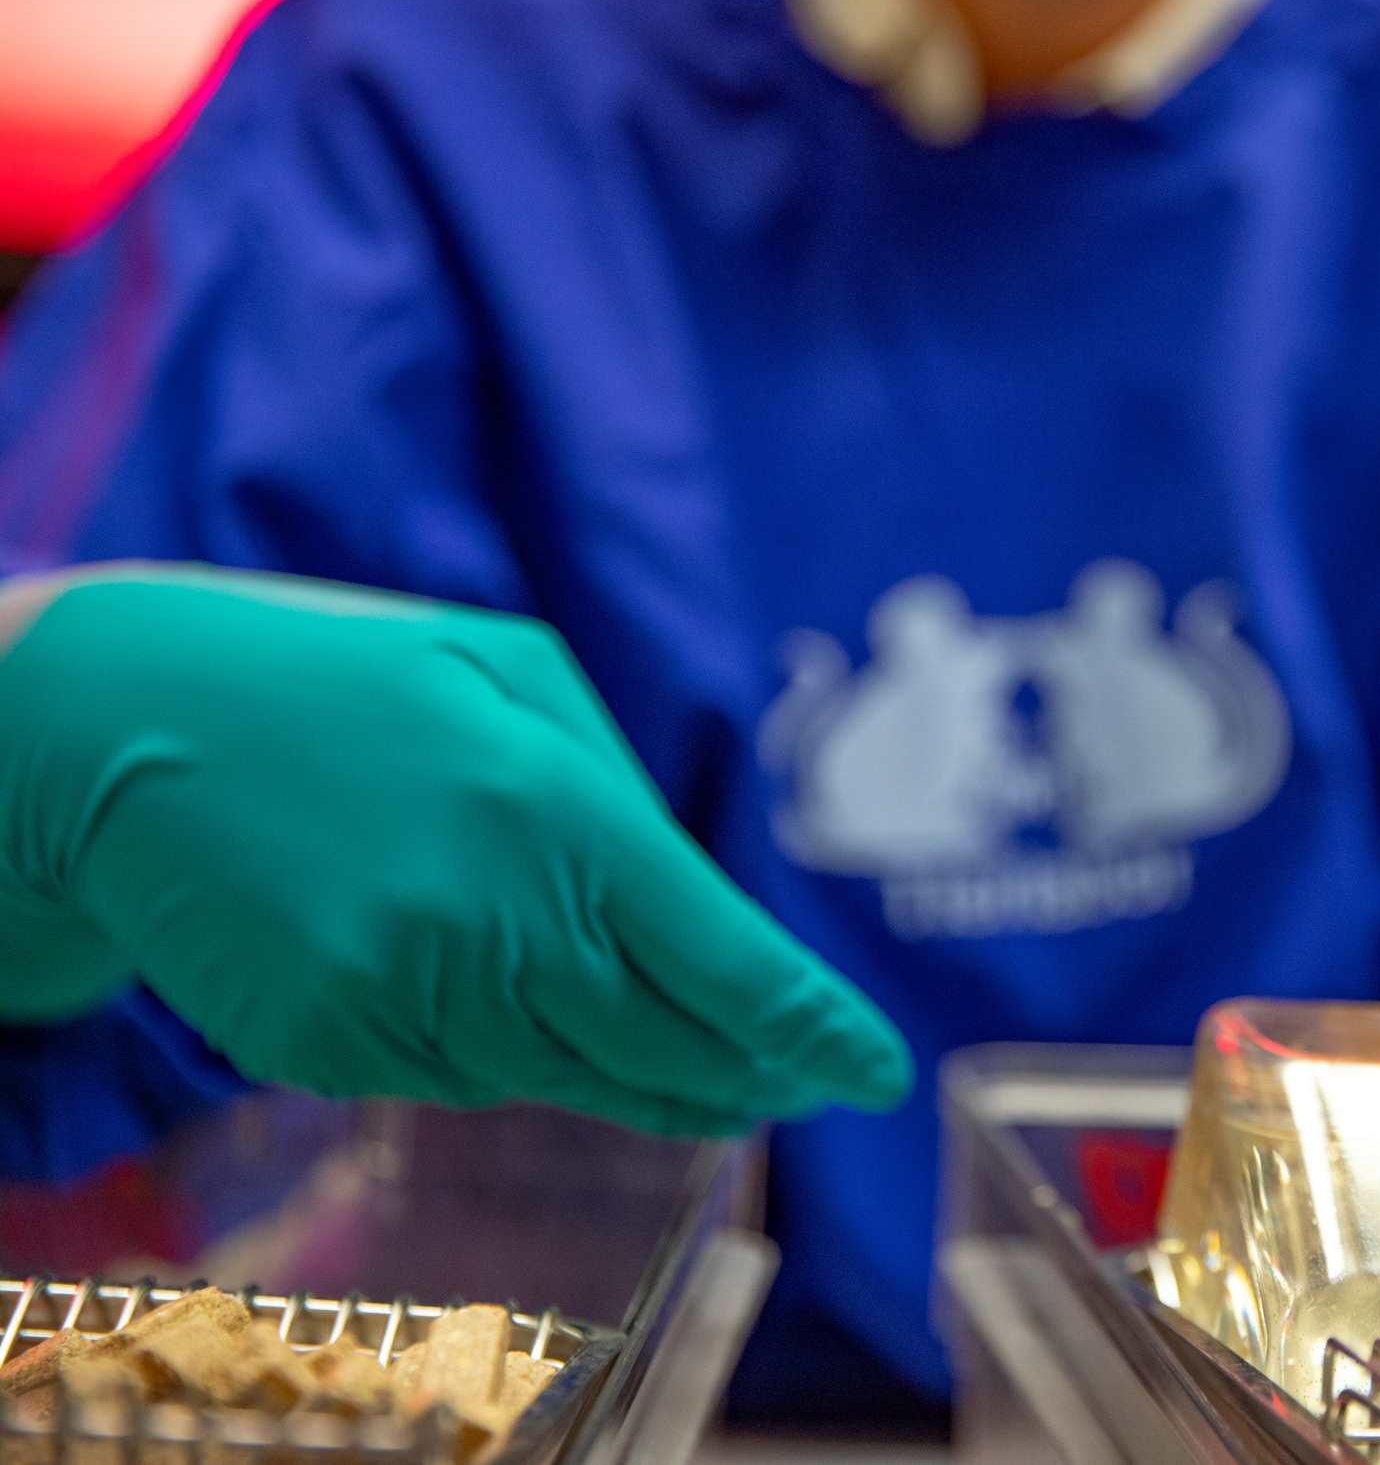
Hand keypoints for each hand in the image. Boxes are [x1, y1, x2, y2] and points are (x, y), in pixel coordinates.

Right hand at [0, 565, 910, 1133]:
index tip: (879, 1072)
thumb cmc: (348, 682)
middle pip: (666, 1048)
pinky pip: (463, 1077)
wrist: (121, 729)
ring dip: (634, 1065)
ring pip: (568, 1076)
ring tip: (680, 1046)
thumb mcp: (509, 677)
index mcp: (558, 813)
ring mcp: (403, 998)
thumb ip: (619, 794)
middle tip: (802, 1080)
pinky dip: (506, 1050)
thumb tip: (700, 912)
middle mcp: (492, 923)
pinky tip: (490, 988)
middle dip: (749, 1074)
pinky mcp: (330, 1047)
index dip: (817, 1032)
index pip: (728, 965)